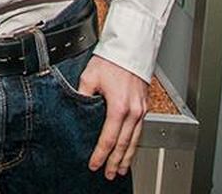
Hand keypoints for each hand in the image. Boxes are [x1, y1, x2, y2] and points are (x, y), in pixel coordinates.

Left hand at [80, 55, 148, 179]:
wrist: (131, 48)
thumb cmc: (112, 60)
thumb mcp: (89, 77)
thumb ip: (82, 96)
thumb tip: (77, 109)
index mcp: (119, 106)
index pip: (108, 138)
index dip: (101, 154)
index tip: (94, 164)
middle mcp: (133, 111)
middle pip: (124, 144)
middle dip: (116, 161)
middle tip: (110, 174)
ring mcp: (141, 109)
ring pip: (135, 139)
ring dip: (127, 156)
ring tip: (122, 169)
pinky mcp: (144, 105)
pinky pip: (140, 130)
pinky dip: (134, 143)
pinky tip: (130, 148)